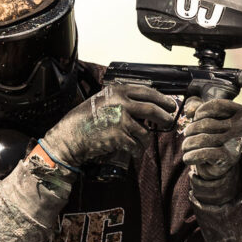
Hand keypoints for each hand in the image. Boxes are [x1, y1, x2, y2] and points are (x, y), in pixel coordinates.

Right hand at [41, 83, 176, 167]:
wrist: (70, 136)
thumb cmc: (85, 119)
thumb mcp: (103, 100)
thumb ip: (122, 100)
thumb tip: (147, 105)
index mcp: (117, 91)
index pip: (147, 92)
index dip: (162, 99)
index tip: (170, 105)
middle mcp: (120, 103)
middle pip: (153, 109)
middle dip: (164, 118)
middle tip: (169, 122)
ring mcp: (121, 120)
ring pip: (145, 131)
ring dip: (145, 139)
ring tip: (139, 142)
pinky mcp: (119, 137)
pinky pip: (137, 146)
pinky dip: (137, 150)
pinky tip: (133, 151)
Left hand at [182, 93, 241, 204]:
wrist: (222, 162)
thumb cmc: (214, 134)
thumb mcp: (207, 116)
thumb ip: (196, 106)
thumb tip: (188, 111)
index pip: (216, 106)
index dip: (200, 112)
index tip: (196, 119)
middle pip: (206, 124)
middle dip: (190, 130)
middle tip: (187, 135)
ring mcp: (237, 144)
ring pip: (202, 139)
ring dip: (188, 144)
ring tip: (186, 146)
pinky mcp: (229, 159)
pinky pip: (204, 154)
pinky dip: (191, 156)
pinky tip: (188, 158)